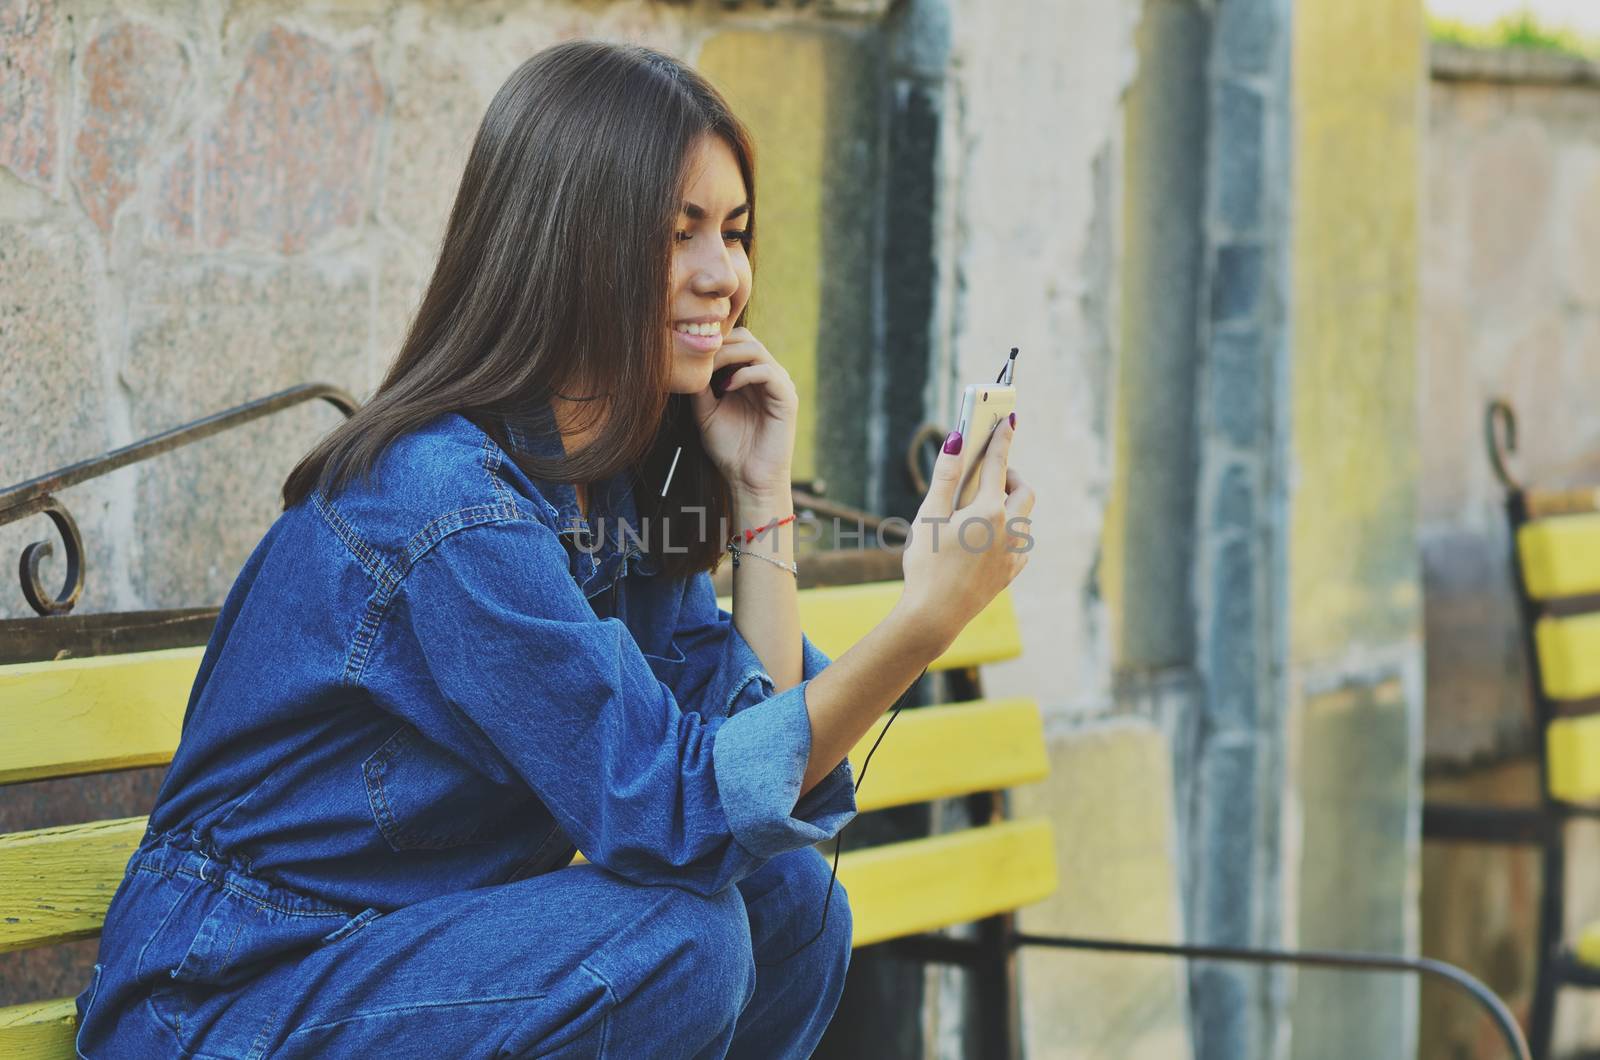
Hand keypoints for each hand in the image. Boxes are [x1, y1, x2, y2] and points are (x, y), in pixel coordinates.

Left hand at [689, 327, 798, 497]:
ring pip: (756, 349)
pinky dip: (745, 374)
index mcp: (749, 378)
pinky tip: (727, 388)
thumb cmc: (729, 449)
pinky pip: (768, 372)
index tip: (691, 355)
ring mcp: (779, 385)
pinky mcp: (787, 398)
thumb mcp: (706, 413)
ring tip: (711, 373)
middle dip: (720, 344)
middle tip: (700, 360)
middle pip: (746, 338)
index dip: (714, 343)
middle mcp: (766, 377)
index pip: (735, 342)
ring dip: (728, 356)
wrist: (748, 479)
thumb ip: (701, 388)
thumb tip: (688, 364)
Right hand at [892, 415, 1034, 652]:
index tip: (1009, 419)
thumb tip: (956, 440)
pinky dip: (1011, 533)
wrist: (934, 616)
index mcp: (988, 511)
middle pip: (1024, 491)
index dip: (1002, 438)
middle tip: (990, 476)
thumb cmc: (926, 565)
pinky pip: (1022, 545)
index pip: (997, 464)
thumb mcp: (928, 516)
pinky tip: (989, 539)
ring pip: (1025, 519)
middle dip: (1011, 477)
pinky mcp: (1011, 573)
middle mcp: (1009, 530)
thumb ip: (944, 477)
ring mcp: (1013, 554)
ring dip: (1011, 507)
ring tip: (983, 508)